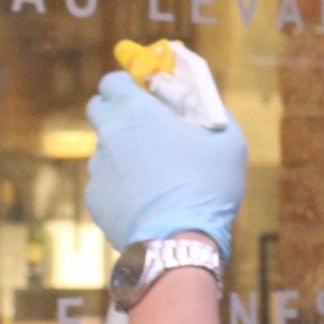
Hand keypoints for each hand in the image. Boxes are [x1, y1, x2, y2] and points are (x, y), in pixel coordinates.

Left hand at [85, 72, 246, 257]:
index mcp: (137, 112)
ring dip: (124, 152)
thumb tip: (203, 101)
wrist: (180, 242)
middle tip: (147, 129)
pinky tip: (148, 201)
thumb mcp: (228, 141)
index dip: (128, 85)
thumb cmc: (208, 186)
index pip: (112, 81)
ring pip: (105, 149)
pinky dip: (122, 186)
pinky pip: (107, 182)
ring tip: (156, 176)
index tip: (146, 95)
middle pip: (99, 109)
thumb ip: (212, 111)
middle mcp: (110, 134)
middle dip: (118, 112)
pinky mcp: (95, 198)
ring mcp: (98, 168)